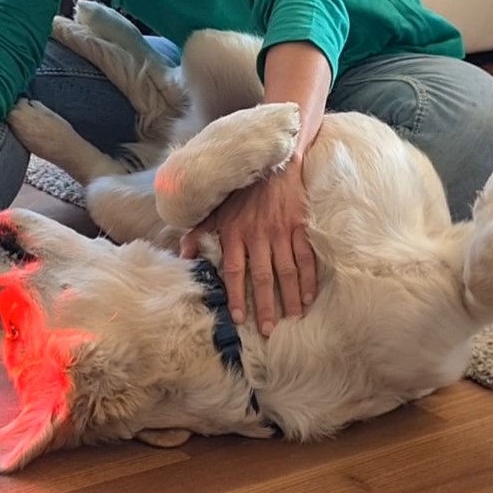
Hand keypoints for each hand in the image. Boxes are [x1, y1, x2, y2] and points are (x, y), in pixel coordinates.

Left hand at [182, 156, 318, 336]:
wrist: (272, 162)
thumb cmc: (241, 190)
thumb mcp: (214, 209)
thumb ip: (198, 233)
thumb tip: (184, 256)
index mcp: (235, 233)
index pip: (235, 271)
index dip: (237, 295)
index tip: (238, 318)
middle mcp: (258, 235)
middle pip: (263, 276)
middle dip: (265, 305)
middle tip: (268, 329)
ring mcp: (281, 231)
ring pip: (286, 271)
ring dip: (289, 297)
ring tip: (292, 318)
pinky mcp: (299, 226)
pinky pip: (305, 257)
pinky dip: (308, 278)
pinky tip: (308, 297)